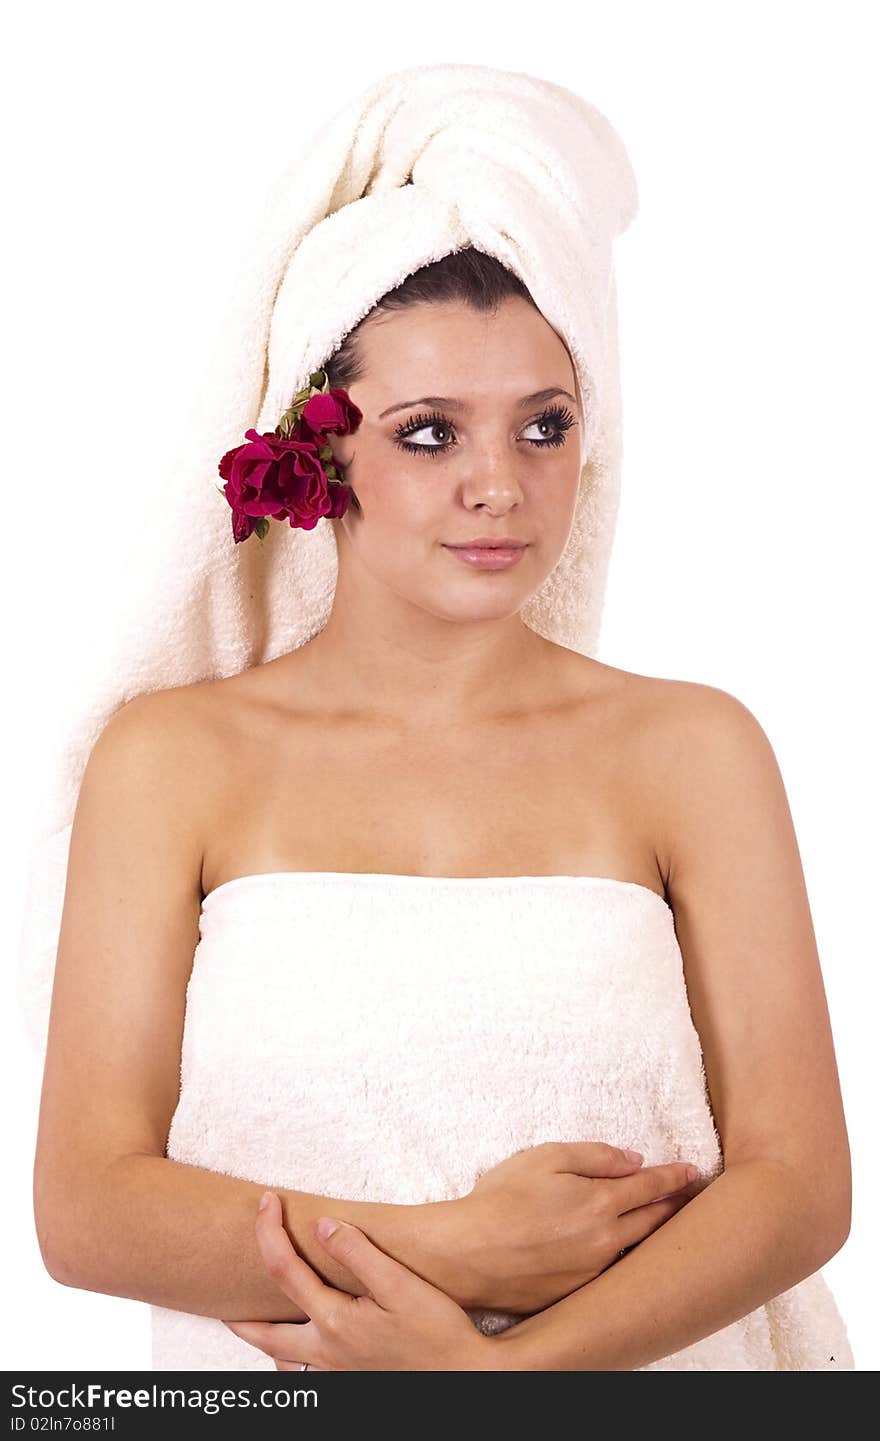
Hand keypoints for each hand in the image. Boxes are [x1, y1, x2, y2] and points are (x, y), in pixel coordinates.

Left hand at [223, 1191, 495, 1371]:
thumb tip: (323, 1225)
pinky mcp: (352, 1387)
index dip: (270, 1231)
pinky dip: (294, 1364)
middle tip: (224, 1301)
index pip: (284, 1270)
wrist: (467, 1381)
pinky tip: (303, 1353)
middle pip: (263, 1334)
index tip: (267, 1201)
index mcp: (334, 1322)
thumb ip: (359, 1253)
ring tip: (258, 1325)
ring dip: (266, 1343)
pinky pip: (308, 1378)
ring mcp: (336, 1376)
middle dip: (239, 1316)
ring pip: (283, 1363)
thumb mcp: (401, 1284)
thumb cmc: (439, 1333)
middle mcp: (325, 1354)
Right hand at [461, 1141, 698, 1312]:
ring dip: (656, 1235)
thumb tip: (633, 1160)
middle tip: (693, 1197)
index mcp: (601, 1202)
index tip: (692, 1171)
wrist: (467, 1255)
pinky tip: (626, 1253)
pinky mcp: (577, 1294)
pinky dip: (626, 1258)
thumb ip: (594, 1155)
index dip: (674, 1177)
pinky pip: (612, 1273)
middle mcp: (606, 1241)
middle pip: (654, 1222)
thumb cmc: (501, 1199)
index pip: (651, 1187)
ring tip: (668, 1223)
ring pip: (637, 1251)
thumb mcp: (545, 1157)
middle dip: (676, 1206)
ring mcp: (593, 1273)